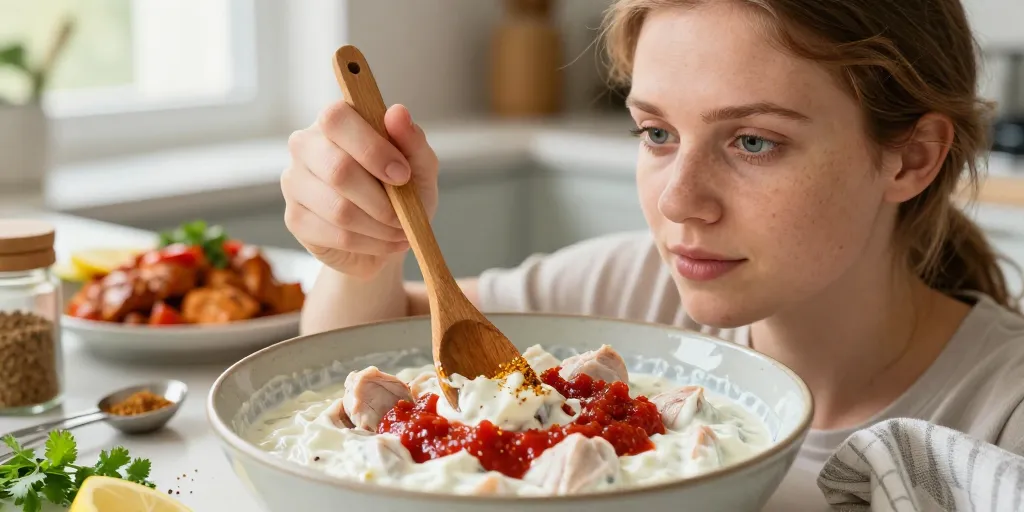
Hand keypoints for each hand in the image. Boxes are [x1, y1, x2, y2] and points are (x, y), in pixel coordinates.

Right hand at [282, 102, 438, 277]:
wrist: (387, 234)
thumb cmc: (401, 190)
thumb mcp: (418, 165)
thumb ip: (412, 140)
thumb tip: (397, 112)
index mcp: (335, 121)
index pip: (336, 119)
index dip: (372, 149)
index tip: (403, 175)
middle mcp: (305, 146)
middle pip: (338, 169)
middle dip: (382, 200)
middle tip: (404, 214)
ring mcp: (295, 182)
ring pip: (339, 209)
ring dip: (380, 226)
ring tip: (400, 230)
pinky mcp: (295, 219)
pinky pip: (336, 235)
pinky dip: (371, 243)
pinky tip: (384, 241)